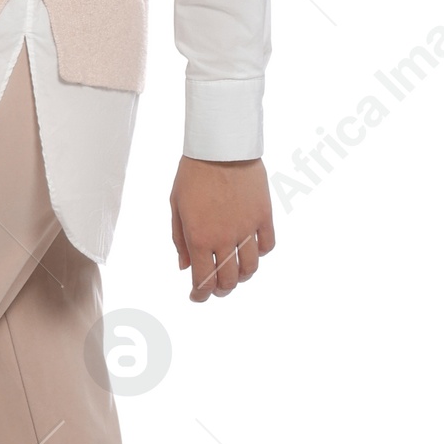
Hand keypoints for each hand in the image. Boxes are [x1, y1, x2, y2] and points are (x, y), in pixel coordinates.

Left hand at [169, 156, 274, 301]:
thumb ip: (180, 240)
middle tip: (216, 287)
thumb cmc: (192, 174)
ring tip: (234, 272)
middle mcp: (225, 238)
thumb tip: (186, 267)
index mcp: (200, 238)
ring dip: (241, 276)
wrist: (220, 147)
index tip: (197, 297)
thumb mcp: (176, 206)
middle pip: (229, 281)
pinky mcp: (264, 216)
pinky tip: (250, 250)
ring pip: (250, 268)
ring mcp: (247, 229)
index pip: (203, 281)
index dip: (200, 295)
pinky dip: (259, 254)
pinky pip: (267, 246)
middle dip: (220, 290)